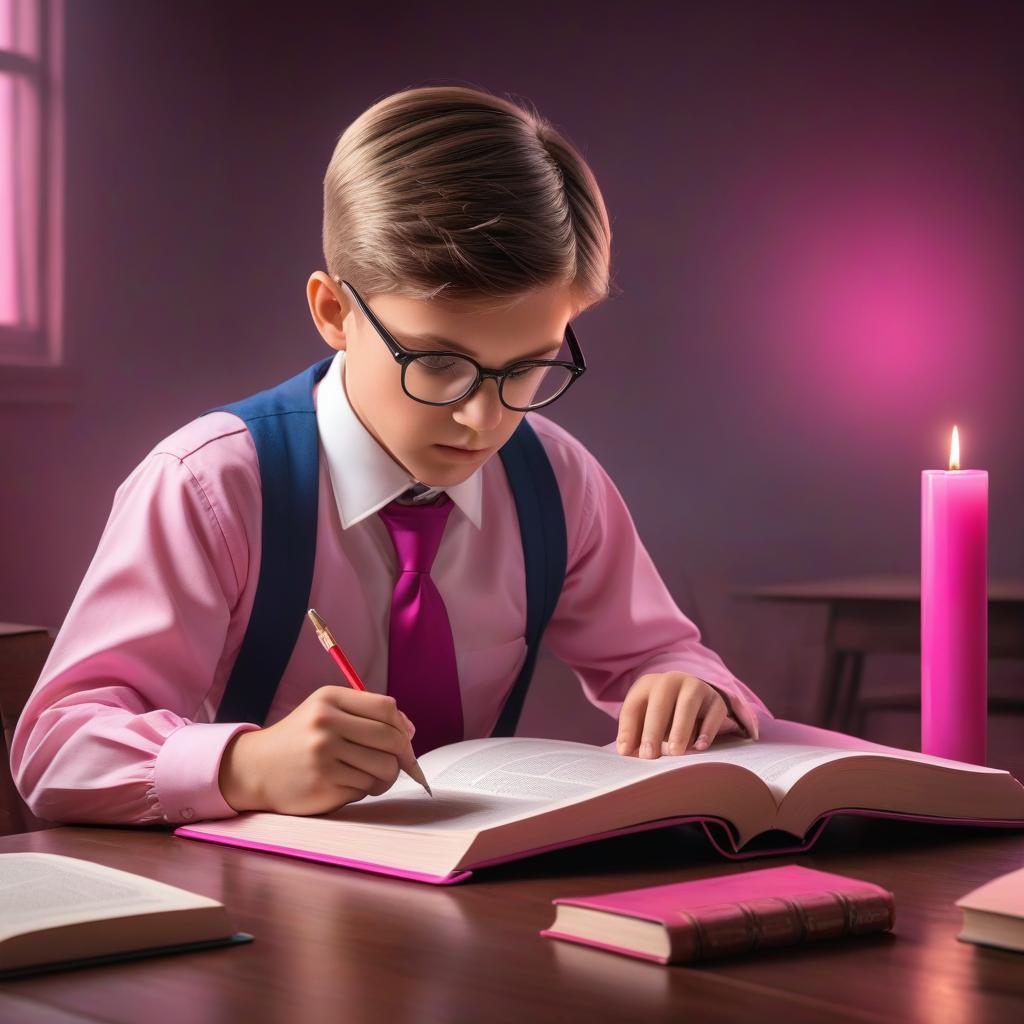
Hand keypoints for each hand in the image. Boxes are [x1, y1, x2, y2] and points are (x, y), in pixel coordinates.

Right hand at [219, 686, 417, 815]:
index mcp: (329, 699)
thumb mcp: (326, 712)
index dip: (403, 726)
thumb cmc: (299, 739)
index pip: (386, 708)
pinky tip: (349, 785)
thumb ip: (367, 715)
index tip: (405, 740)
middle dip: (404, 755)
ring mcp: (324, 755)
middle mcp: (326, 724)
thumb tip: (409, 730)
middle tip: (401, 765)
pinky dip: (365, 790)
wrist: (254, 768)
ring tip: (370, 776)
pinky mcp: (324, 785)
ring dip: (386, 777)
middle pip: (392, 739)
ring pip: (385, 768)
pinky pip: (366, 788)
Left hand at [616, 672, 741, 758]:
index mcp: (647, 685)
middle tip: (649, 755)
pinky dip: (708, 730)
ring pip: (687, 705)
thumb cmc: (661, 713)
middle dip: (653, 730)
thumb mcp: (643, 717)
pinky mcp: (716, 700)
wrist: (694, 695)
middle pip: (660, 703)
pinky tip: (700, 746)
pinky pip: (714, 713)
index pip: (634, 706)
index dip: (628, 729)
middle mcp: (671, 681)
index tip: (626, 752)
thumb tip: (625, 751)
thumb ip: (634, 733)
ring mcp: (696, 687)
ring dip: (680, 729)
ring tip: (675, 752)